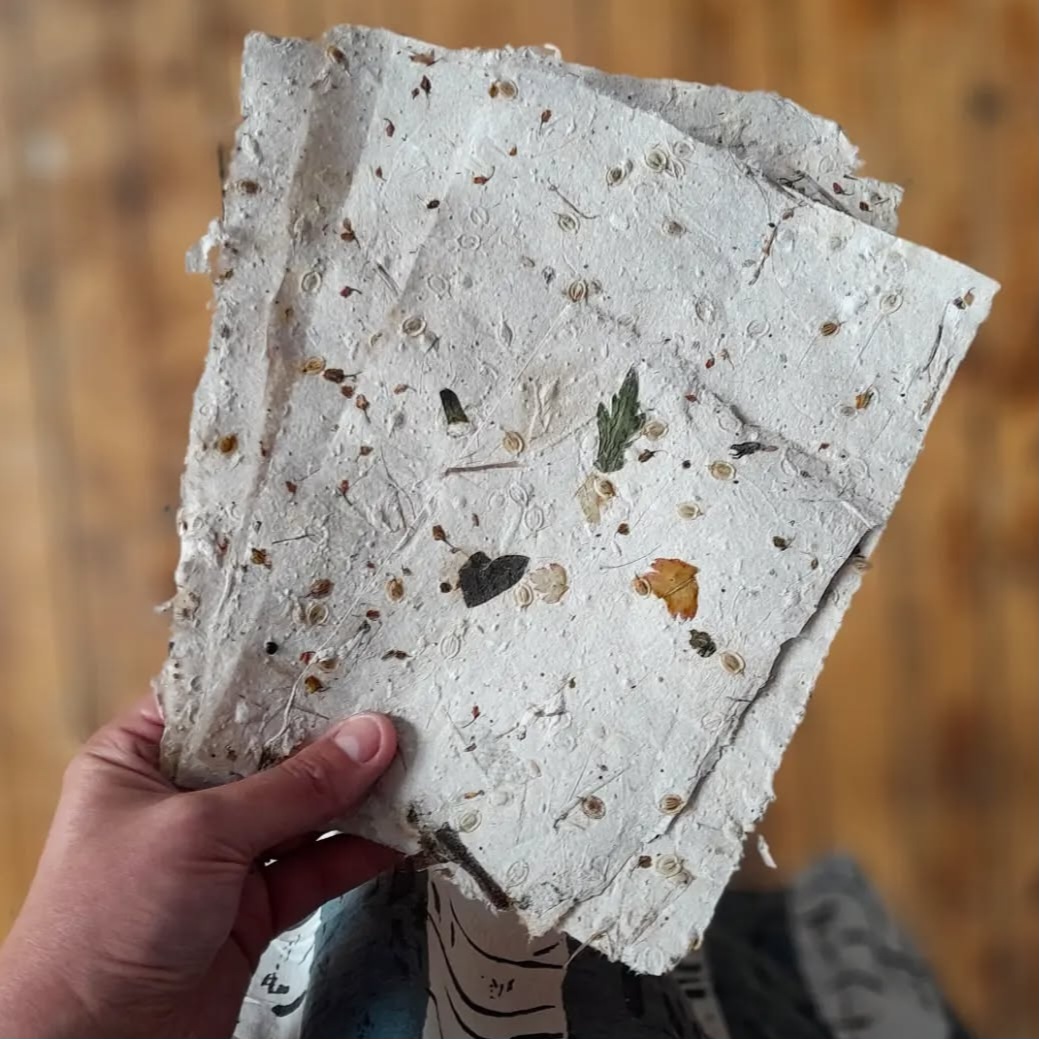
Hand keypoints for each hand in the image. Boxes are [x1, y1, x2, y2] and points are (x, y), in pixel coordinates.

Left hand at [0, 696, 398, 1038]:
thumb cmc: (109, 920)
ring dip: (355, 795)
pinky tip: (400, 832)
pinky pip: (314, 866)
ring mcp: (220, 854)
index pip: (216, 699)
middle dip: (331, 736)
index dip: (278, 678)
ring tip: (413, 763)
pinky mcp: (253, 906)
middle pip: (269, 753)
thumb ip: (293, 786)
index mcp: (140, 758)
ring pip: (301, 810)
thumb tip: (373, 735)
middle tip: (395, 707)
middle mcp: (182, 798)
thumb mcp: (200, 831)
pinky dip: (357, 851)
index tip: (344, 656)